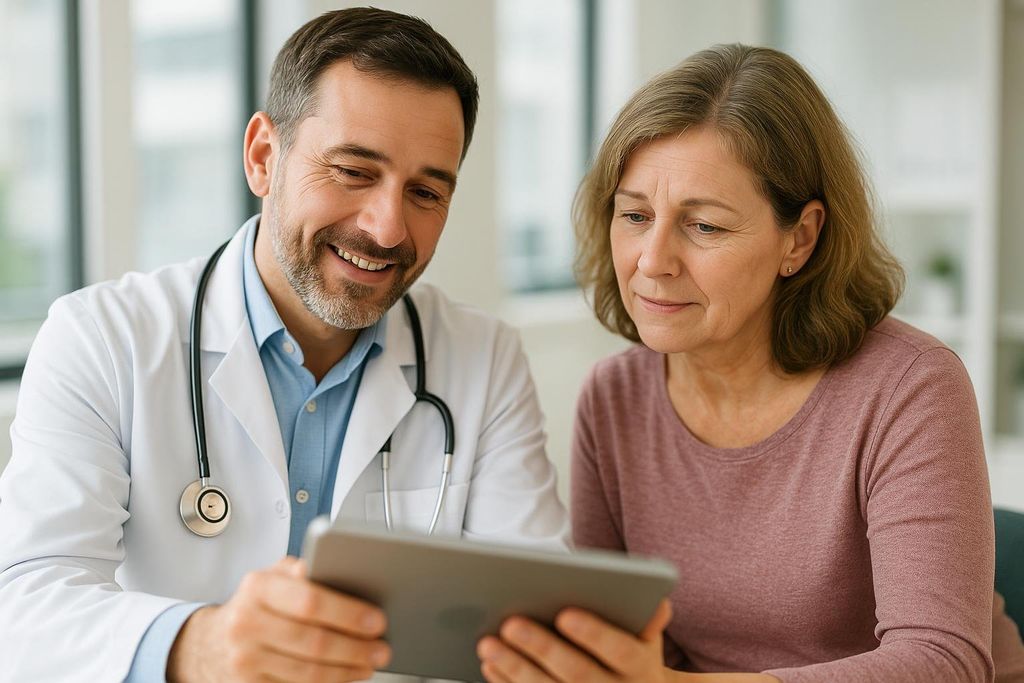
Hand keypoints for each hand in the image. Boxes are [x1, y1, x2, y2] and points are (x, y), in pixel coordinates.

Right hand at [167, 556, 389, 681]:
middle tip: (381, 649)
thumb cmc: (255, 604)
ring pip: (307, 672)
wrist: (210, 643)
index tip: (377, 621)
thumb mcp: (274, 577)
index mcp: (257, 587)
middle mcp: (246, 623)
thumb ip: (303, 571)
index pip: (310, 601)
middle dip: (355, 648)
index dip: (348, 614)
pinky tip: (344, 677)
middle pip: (313, 642)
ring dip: (346, 672)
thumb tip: (335, 565)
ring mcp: (244, 660)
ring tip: (369, 665)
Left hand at [477, 599, 672, 682]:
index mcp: (641, 667)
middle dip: (542, 649)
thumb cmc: (630, 655)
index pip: (622, 650)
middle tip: (510, 623)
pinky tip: (491, 666)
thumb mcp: (646, 637)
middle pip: (579, 674)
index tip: (565, 614)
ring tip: (488, 644)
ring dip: (516, 669)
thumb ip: (647, 616)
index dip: (595, 634)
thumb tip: (657, 601)